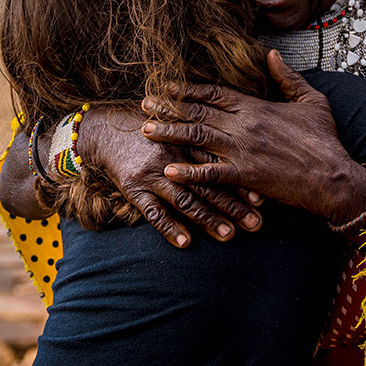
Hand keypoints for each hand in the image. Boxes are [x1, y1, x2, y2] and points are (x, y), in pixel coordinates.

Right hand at [76, 104, 262, 246]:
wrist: (103, 129)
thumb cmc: (147, 126)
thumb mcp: (175, 123)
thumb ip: (202, 136)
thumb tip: (237, 152)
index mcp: (187, 140)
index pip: (220, 164)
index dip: (241, 181)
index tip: (262, 198)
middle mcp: (174, 157)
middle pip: (208, 184)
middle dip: (233, 206)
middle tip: (256, 224)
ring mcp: (153, 174)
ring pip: (185, 199)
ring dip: (208, 219)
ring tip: (229, 236)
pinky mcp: (134, 188)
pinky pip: (152, 212)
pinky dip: (168, 227)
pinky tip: (185, 242)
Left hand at [143, 50, 365, 225]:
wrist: (334, 178)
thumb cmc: (325, 141)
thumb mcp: (311, 101)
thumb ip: (288, 77)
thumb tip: (272, 55)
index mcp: (257, 107)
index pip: (214, 92)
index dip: (188, 89)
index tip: (167, 86)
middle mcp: (244, 125)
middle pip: (198, 111)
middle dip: (168, 106)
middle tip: (144, 103)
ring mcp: (243, 150)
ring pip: (197, 137)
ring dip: (169, 133)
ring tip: (145, 130)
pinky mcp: (245, 175)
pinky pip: (210, 173)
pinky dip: (188, 171)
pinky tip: (168, 169)